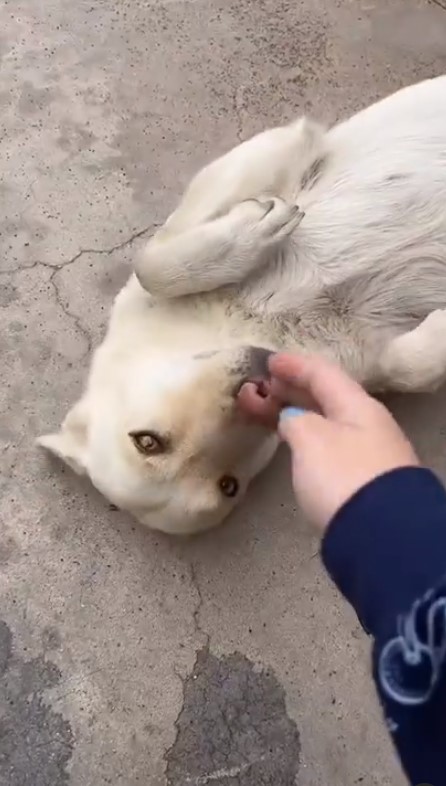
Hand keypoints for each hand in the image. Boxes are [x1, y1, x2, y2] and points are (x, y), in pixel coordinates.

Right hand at [239, 353, 418, 530]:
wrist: (380, 535)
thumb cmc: (342, 476)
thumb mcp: (311, 438)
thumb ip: (294, 419)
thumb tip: (291, 417)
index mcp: (357, 406)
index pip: (323, 373)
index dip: (293, 365)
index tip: (267, 361)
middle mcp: (366, 424)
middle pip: (324, 398)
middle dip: (290, 390)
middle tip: (259, 387)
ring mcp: (365, 453)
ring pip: (324, 422)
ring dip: (295, 413)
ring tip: (266, 413)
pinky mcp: (360, 481)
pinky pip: (327, 444)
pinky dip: (304, 435)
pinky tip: (291, 442)